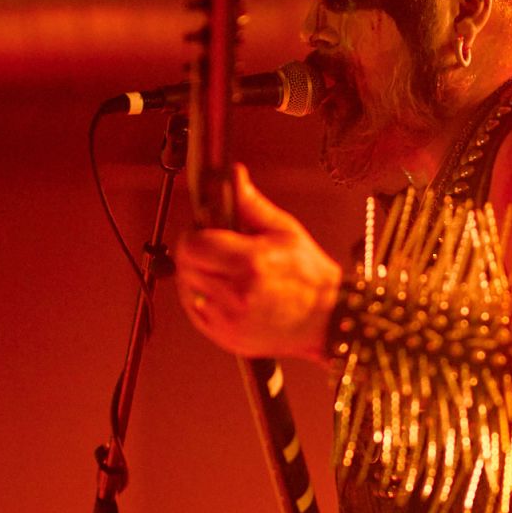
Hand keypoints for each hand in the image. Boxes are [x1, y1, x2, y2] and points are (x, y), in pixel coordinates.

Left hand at [176, 164, 341, 360]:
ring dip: (197, 276)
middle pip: (186, 266)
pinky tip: (223, 292)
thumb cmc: (309, 275)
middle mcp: (237, 294)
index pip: (192, 244)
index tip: (206, 231)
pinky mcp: (226, 337)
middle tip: (216, 250)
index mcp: (251, 263)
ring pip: (187, 289)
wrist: (325, 319)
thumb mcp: (284, 230)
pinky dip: (202, 299)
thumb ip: (251, 204)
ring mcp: (229, 320)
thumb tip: (233, 175)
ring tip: (223, 272)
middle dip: (195, 253)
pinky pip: (195, 312)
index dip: (194, 233)